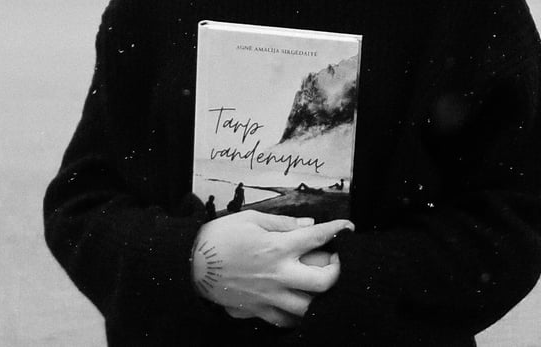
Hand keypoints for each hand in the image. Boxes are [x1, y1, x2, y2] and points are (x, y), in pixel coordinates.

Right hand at [191, 210, 352, 328]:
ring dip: (318, 296)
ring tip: (317, 283)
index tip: (347, 227)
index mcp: (278, 247)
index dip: (337, 230)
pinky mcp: (259, 311)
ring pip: (308, 307)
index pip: (317, 238)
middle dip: (336, 271)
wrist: (192, 265)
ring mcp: (270, 296)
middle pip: (323, 281)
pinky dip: (297, 314)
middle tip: (333, 260)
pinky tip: (298, 303)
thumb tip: (307, 224)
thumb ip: (282, 223)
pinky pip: (286, 321)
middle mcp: (279, 274)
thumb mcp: (251, 219)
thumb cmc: (221, 237)